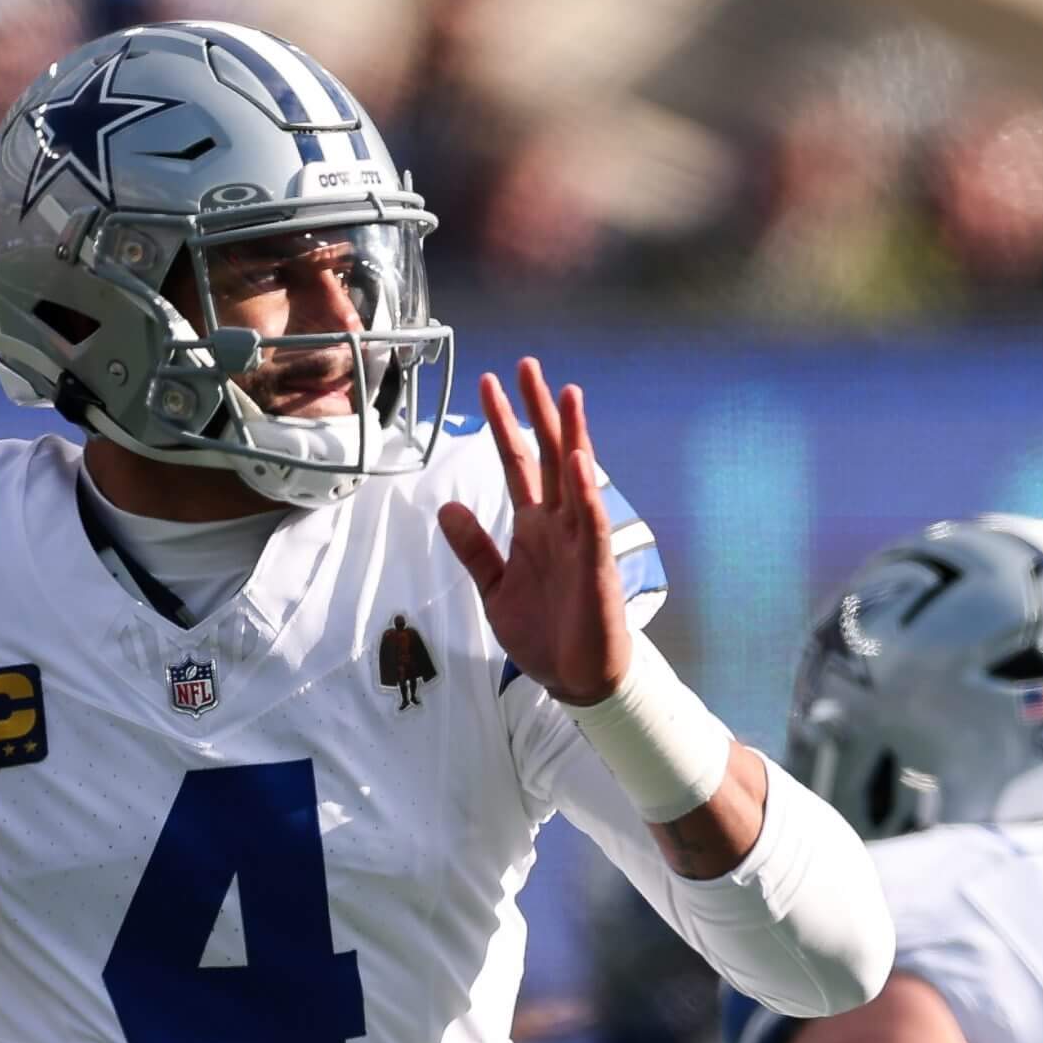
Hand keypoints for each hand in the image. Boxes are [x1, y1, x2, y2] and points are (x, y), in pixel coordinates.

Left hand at [438, 358, 628, 705]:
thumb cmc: (542, 632)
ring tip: (568, 392)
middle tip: (527, 364)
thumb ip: (474, 548)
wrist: (574, 678)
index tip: (489, 384)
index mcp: (533, 527)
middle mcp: (558, 524)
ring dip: (571, 435)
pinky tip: (575, 459)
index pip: (516, 463)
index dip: (503, 423)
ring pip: (576, 477)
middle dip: (536, 410)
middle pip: (546, 455)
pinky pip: (591, 521)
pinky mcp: (595, 566)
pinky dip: (583, 491)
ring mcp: (580, 541)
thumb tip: (447, 507)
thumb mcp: (493, 587)